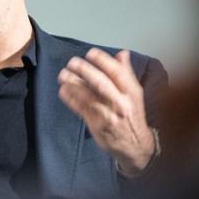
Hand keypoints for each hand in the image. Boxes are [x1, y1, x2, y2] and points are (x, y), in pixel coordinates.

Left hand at [58, 48, 155, 175]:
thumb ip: (126, 73)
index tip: (91, 53)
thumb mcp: (134, 94)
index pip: (118, 73)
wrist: (136, 145)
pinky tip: (63, 91)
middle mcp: (121, 103)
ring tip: (63, 75)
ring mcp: (109, 115)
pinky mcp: (97, 125)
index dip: (104, 61)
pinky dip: (71, 99)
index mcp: (132, 92)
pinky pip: (82, 109)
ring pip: (89, 96)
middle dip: (85, 70)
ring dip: (74, 84)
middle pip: (102, 83)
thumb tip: (123, 53)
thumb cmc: (132, 115)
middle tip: (72, 62)